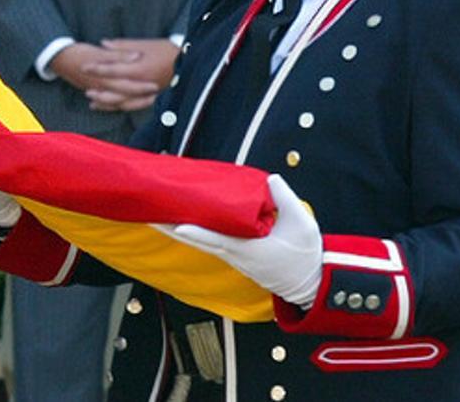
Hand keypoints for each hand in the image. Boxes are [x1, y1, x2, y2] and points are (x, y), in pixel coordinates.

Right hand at [49, 43, 152, 94]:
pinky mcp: (96, 92)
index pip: (127, 84)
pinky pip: (110, 103)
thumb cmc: (80, 53)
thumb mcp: (99, 52)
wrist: (59, 59)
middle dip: (142, 97)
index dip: (142, 86)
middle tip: (157, 94)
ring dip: (134, 102)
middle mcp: (102, 88)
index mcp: (105, 77)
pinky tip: (131, 102)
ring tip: (149, 100)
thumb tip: (136, 55)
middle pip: (126, 95)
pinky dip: (121, 104)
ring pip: (119, 102)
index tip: (156, 85)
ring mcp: (99, 92)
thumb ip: (119, 54)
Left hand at [83, 39, 178, 111]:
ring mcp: (147, 94)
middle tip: (84, 86)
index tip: (84, 66)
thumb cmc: (168, 50)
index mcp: (140, 68)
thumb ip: (124, 46)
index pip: (112, 69)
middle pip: (114, 89)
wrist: (192, 63)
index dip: (97, 68)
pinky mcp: (152, 99)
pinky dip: (119, 107)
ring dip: (106, 102)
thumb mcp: (146, 44)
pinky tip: (110, 107)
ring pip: (122, 102)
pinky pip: (133, 106)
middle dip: (99, 88)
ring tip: (92, 100)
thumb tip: (103, 43)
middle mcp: (142, 84)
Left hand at [163, 174, 321, 308]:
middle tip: (150, 216)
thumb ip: (285, 199)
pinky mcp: (234, 256)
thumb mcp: (302, 223)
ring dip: (179, 230)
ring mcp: (233, 258)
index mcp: (249, 249)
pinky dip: (195, 233)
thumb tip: (269, 179)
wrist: (309, 282)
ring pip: (202, 243)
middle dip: (174, 228)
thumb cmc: (304, 254)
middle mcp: (235, 255)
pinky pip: (210, 242)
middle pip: (199, 241)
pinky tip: (184, 221)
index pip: (217, 239)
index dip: (197, 232)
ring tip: (158, 216)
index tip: (177, 225)